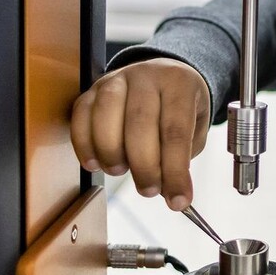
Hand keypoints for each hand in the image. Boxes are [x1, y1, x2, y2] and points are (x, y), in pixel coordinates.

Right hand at [70, 58, 211, 210]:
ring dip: (111, 151)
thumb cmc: (180, 107)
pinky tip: (95, 163)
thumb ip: (181, 159)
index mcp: (179, 83)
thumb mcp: (194, 129)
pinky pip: (81, 115)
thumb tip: (170, 194)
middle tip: (149, 190)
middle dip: (143, 165)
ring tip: (120, 172)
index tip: (179, 200)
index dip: (175, 170)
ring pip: (106, 114)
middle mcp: (146, 77)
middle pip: (140, 123)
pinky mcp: (92, 89)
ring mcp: (116, 80)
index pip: (175, 130)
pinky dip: (84, 144)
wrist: (164, 73)